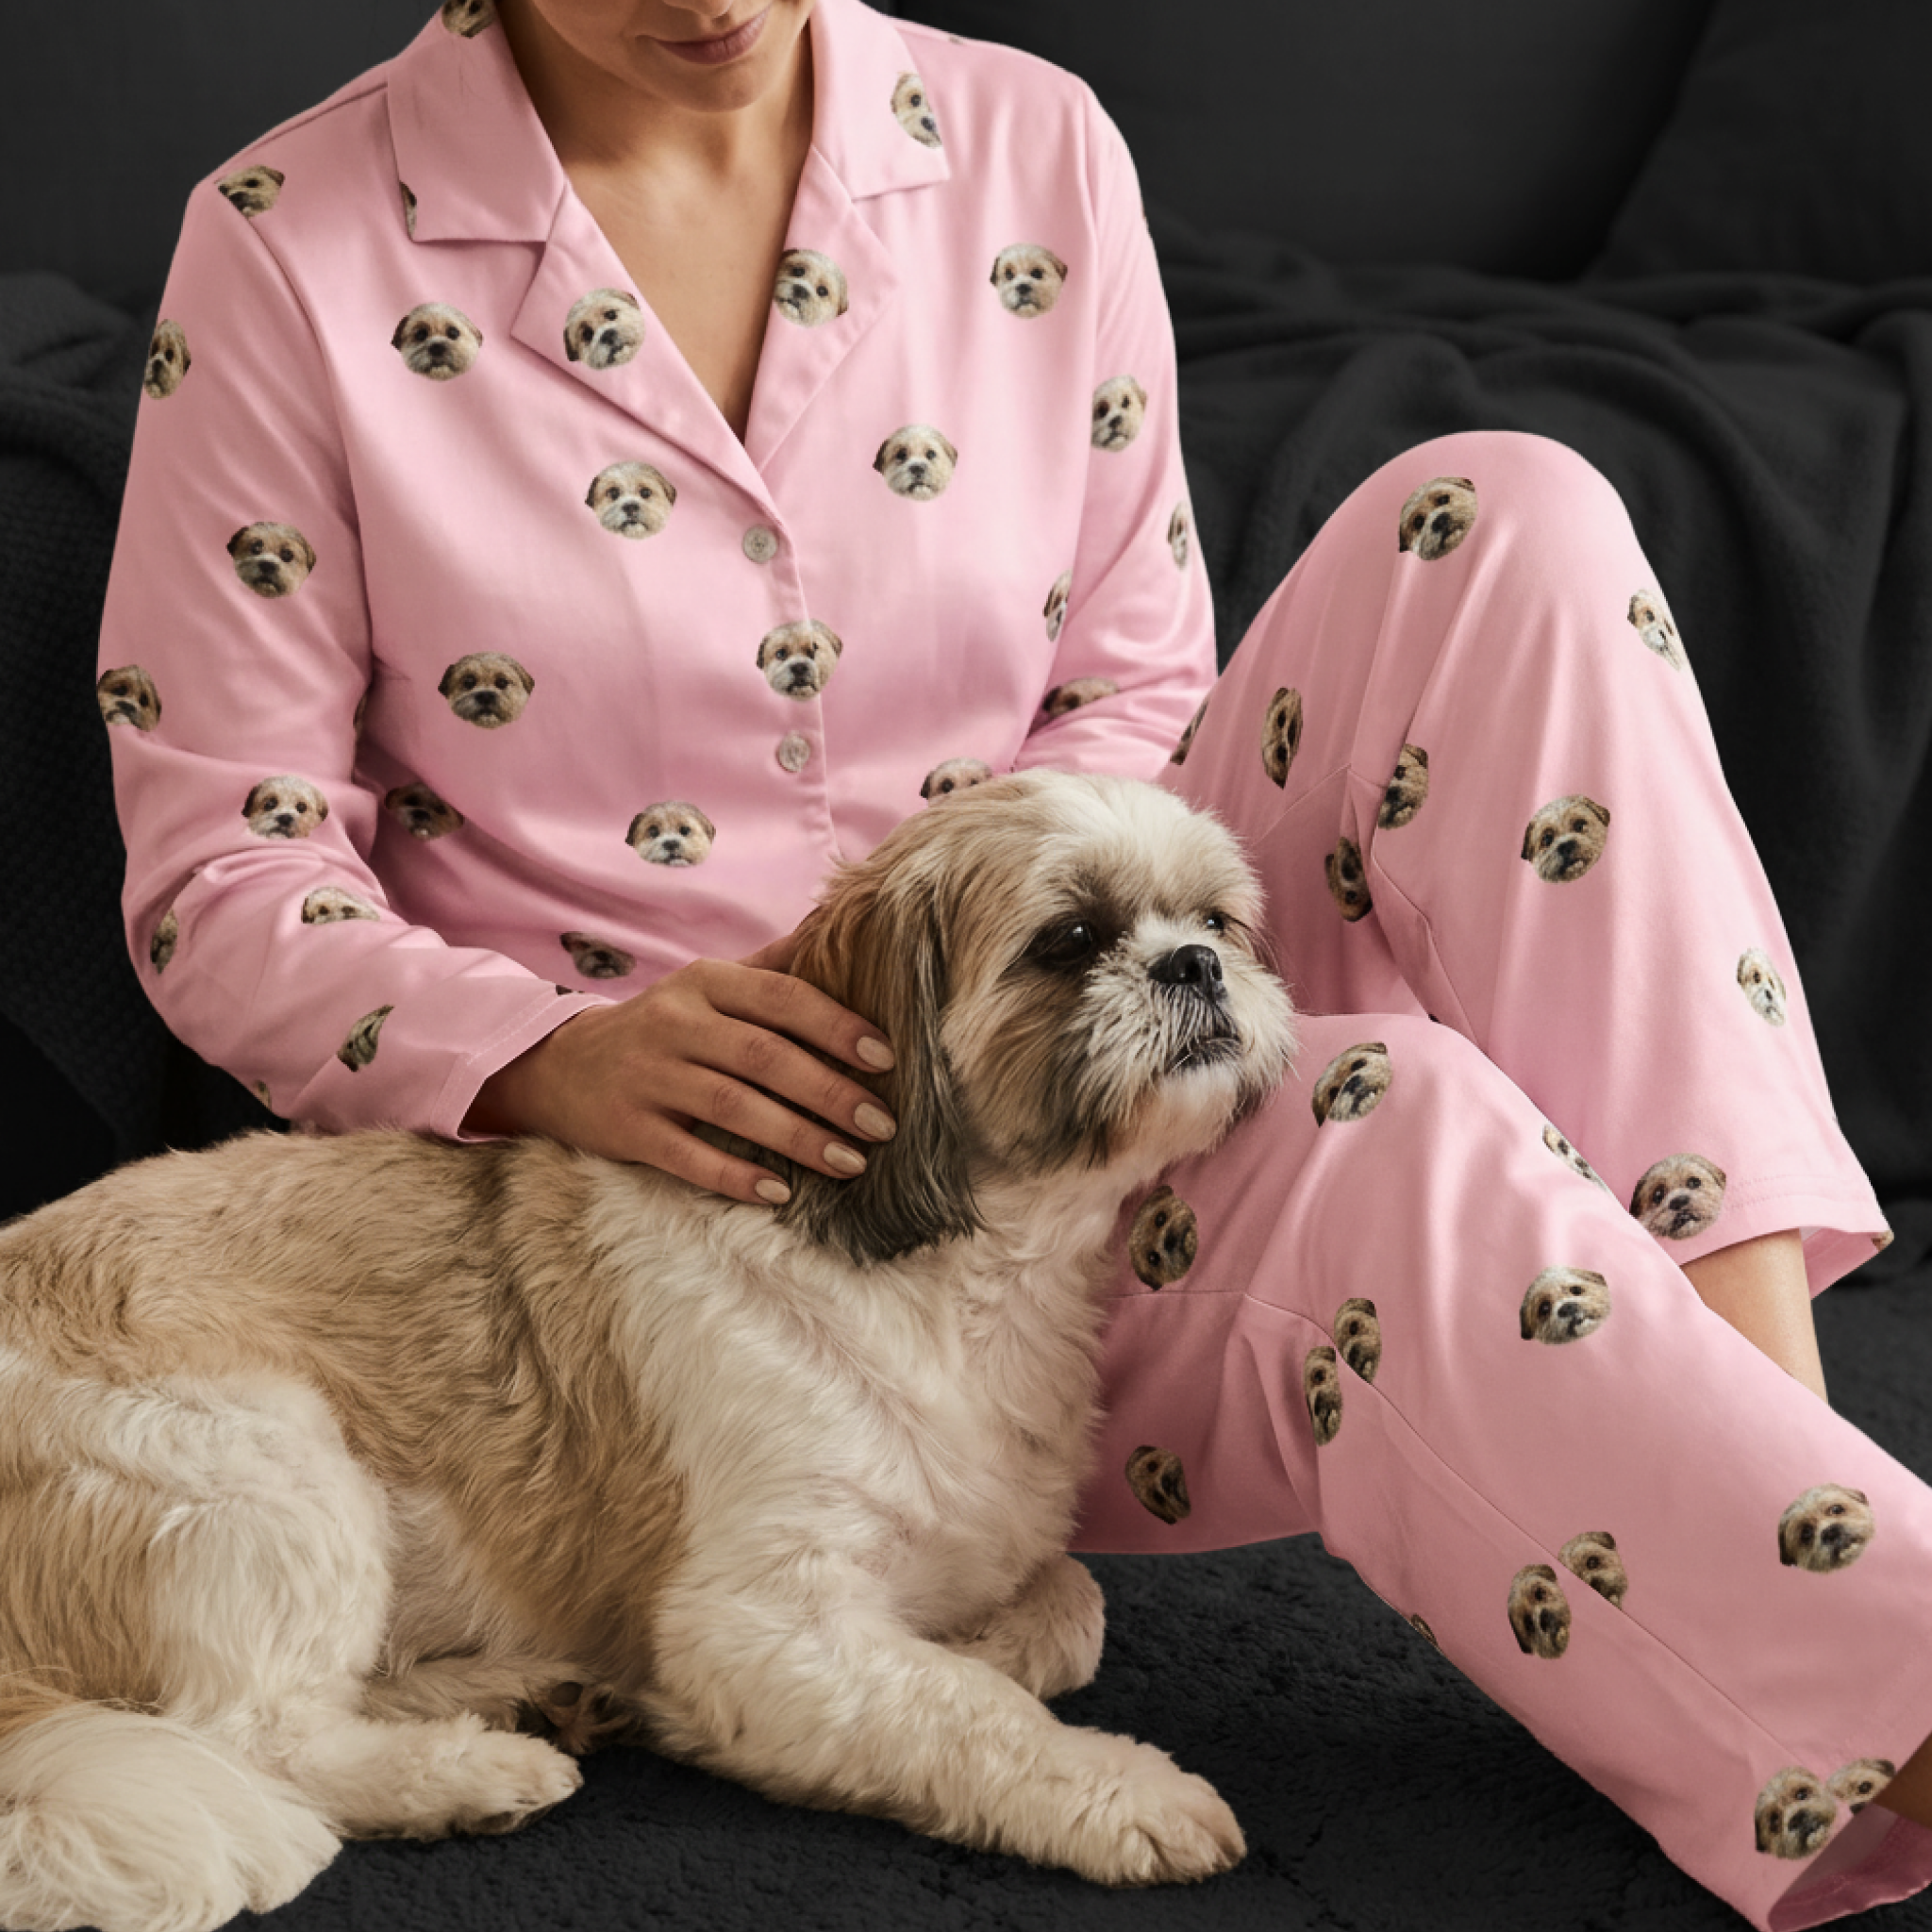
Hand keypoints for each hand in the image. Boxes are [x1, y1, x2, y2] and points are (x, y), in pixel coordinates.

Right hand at [462, 930, 895, 1205]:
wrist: (558, 1066)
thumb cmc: (662, 1025)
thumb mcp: (708, 984)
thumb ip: (772, 967)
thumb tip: (843, 930)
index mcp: (705, 982)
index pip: (781, 997)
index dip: (836, 1026)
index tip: (886, 1058)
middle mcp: (676, 1024)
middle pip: (764, 1057)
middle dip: (830, 1092)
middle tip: (882, 1124)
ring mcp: (648, 1077)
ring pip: (732, 1107)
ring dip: (798, 1137)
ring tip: (851, 1161)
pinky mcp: (627, 1130)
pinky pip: (688, 1156)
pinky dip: (736, 1176)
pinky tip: (779, 1191)